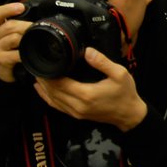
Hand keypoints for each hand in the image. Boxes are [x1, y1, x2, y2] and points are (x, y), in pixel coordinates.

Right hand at [0, 2, 32, 83]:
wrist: (4, 70)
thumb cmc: (11, 49)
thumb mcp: (12, 35)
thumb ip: (20, 25)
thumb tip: (39, 17)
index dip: (8, 9)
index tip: (21, 7)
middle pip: (10, 26)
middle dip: (26, 26)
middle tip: (39, 28)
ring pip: (13, 38)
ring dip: (27, 39)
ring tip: (36, 41)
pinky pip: (15, 54)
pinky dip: (24, 53)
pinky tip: (29, 53)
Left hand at [33, 47, 147, 130]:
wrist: (129, 115)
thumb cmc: (125, 94)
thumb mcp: (119, 74)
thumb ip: (102, 62)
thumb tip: (88, 51)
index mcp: (86, 94)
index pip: (60, 83)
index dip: (49, 74)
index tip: (44, 63)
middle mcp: (78, 105)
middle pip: (53, 92)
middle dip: (44, 80)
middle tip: (37, 66)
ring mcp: (76, 112)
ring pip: (52, 100)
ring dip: (43, 88)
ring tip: (38, 75)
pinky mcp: (77, 115)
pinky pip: (57, 106)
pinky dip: (47, 98)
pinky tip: (42, 90)